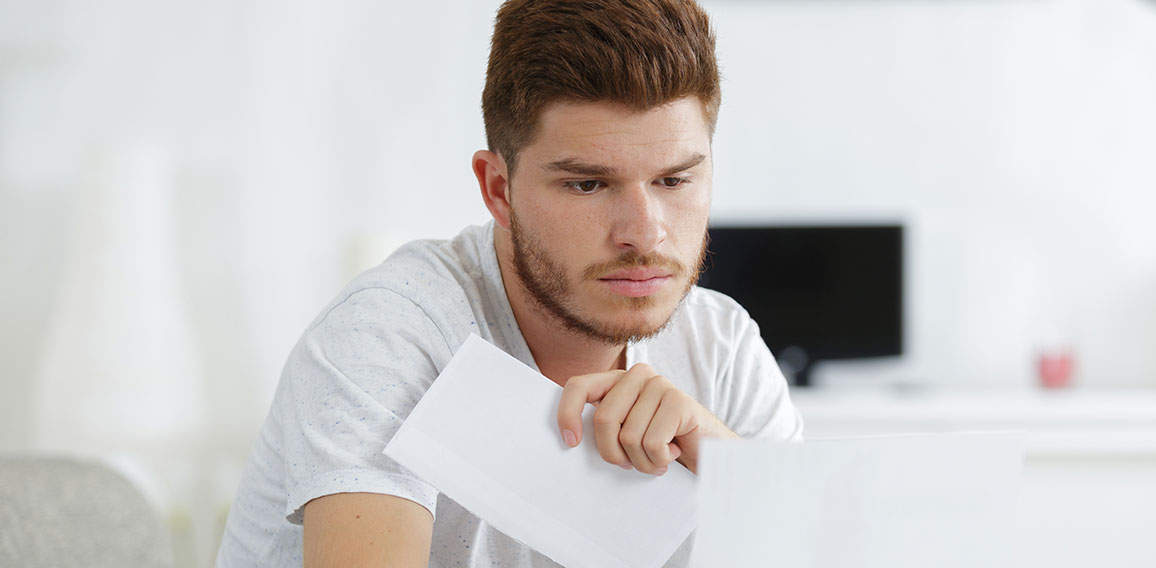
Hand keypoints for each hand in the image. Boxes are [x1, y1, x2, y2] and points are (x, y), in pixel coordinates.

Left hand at [556, 363, 737, 474]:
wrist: (708, 453)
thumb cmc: (662, 445)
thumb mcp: (624, 433)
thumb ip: (603, 427)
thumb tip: (569, 439)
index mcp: (617, 380)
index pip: (578, 386)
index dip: (567, 414)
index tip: (571, 443)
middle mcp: (637, 375)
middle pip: (604, 419)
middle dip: (614, 453)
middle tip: (630, 463)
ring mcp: (660, 385)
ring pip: (629, 437)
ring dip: (643, 461)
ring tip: (658, 458)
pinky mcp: (679, 401)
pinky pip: (652, 443)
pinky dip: (659, 460)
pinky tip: (673, 452)